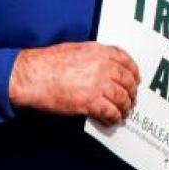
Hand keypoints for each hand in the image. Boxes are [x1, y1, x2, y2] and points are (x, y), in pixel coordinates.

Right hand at [8, 41, 140, 124]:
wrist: (32, 76)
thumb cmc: (46, 63)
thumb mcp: (75, 49)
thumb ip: (92, 56)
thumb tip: (102, 64)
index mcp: (99, 52)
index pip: (126, 60)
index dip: (134, 72)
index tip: (136, 79)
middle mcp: (102, 67)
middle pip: (127, 81)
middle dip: (131, 92)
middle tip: (131, 99)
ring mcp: (98, 85)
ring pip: (122, 98)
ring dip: (125, 107)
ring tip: (124, 112)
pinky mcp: (90, 102)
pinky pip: (110, 112)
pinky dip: (113, 117)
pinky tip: (113, 120)